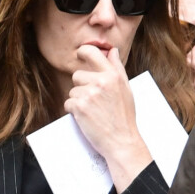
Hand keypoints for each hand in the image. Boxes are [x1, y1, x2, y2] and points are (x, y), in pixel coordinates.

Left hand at [64, 45, 151, 192]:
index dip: (83, 52)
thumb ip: (117, 68)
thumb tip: (113, 50)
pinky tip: (87, 117)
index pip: (92, 52)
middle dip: (82, 86)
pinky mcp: (79, 107)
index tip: (80, 54)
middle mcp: (101, 81)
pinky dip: (74, 111)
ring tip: (94, 111)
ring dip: (78, 100)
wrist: (122, 142)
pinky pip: (68, 103)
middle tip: (95, 101)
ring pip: (72, 91)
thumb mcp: (126, 89)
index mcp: (113, 75)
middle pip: (77, 75)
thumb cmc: (124, 116)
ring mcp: (89, 94)